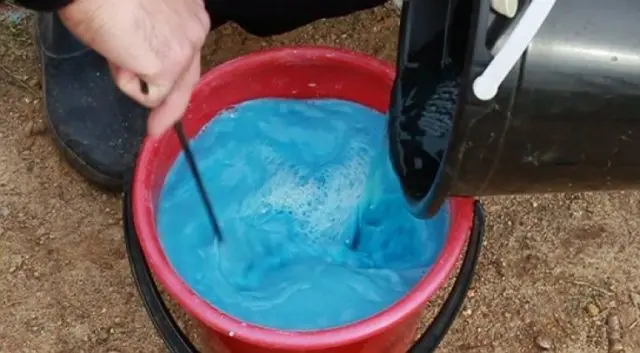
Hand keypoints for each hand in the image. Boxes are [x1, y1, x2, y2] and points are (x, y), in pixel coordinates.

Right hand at [58, 0, 210, 135]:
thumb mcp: (141, 9)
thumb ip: (152, 32)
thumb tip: (138, 56)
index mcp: (192, 11)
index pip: (188, 53)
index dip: (176, 75)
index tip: (167, 93)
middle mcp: (198, 28)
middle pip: (187, 79)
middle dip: (170, 107)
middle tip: (155, 129)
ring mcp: (186, 51)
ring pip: (164, 88)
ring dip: (134, 78)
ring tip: (115, 48)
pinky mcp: (168, 69)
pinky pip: (147, 95)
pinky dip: (125, 82)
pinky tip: (117, 54)